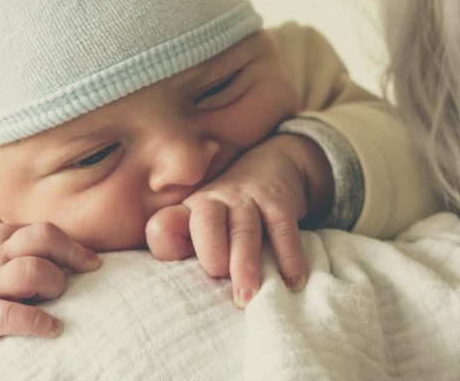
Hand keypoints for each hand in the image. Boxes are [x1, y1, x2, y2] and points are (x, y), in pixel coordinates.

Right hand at [0, 222, 101, 357]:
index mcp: (5, 237)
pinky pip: (10, 316)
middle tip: (75, 280)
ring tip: (55, 301)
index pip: (48, 231)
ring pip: (30, 271)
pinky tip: (51, 328)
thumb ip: (27, 246)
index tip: (93, 265)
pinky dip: (36, 322)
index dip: (75, 249)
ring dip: (52, 284)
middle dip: (67, 259)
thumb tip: (76, 256)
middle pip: (43, 239)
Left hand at [145, 134, 331, 306]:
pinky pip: (283, 229)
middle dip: (212, 254)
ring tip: (248, 297)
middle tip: (220, 284)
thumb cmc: (230, 211)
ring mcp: (246, 200)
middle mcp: (214, 203)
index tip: (180, 271)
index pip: (164, 226)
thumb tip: (185, 290)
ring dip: (246, 264)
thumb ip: (189, 250)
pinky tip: (294, 281)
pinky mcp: (278, 202)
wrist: (273, 163)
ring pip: (244, 229)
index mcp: (189, 212)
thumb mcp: (204, 225)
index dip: (167, 246)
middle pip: (206, 223)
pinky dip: (290, 257)